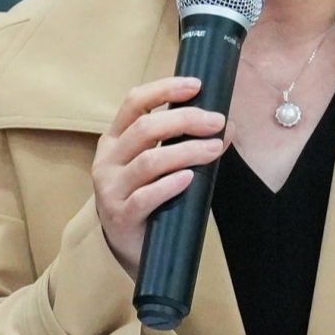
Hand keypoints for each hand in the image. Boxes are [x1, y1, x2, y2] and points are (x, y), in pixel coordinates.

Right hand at [92, 77, 231, 277]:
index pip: (135, 102)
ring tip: (214, 149)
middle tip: (216, 122)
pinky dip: (170, 185)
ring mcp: (110, 188)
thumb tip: (227, 126)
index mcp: (115, 139)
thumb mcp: (163, 166)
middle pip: (145, 128)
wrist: (128, 248)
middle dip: (185, 120)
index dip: (165, 90)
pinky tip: (189, 178)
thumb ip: (188, 143)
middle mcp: (107, 159)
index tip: (197, 86)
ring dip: (186, 151)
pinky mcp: (120, 216)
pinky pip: (145, 196)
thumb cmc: (148, 199)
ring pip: (149, 161)